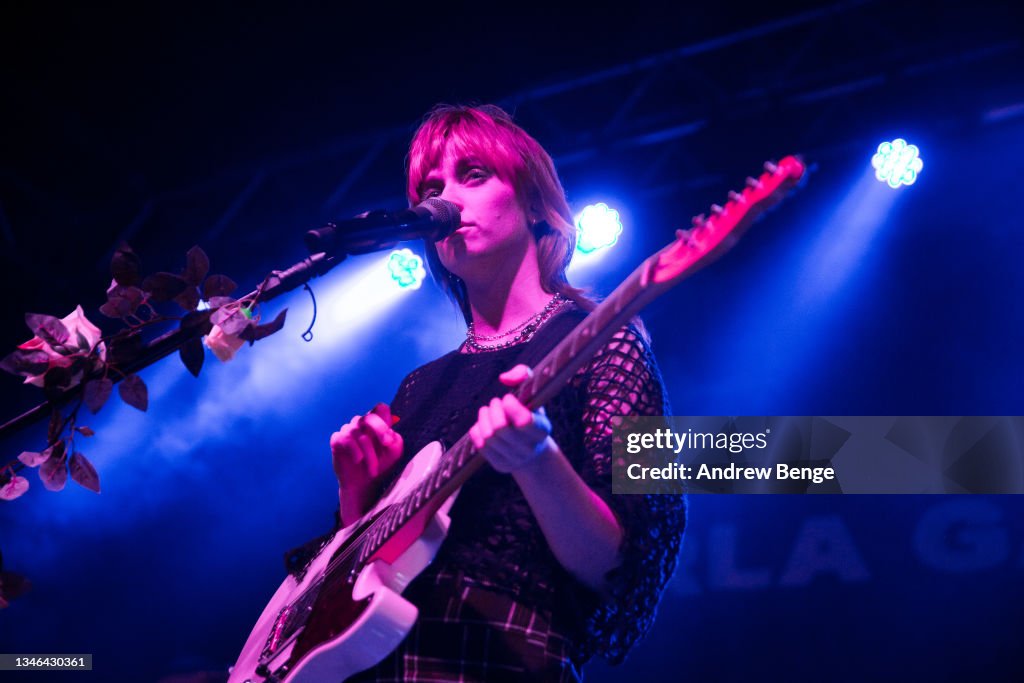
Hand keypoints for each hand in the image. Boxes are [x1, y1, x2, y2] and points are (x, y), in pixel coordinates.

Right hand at [330, 403, 402, 520]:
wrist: (364, 486)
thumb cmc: (380, 466)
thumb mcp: (393, 454)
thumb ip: (396, 441)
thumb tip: (390, 433)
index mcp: (376, 423)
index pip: (380, 409)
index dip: (386, 420)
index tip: (389, 440)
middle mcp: (361, 423)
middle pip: (369, 417)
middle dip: (380, 429)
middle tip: (387, 444)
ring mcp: (348, 430)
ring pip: (359, 434)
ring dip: (369, 454)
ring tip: (373, 471)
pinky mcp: (337, 440)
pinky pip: (345, 439)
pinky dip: (354, 451)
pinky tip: (358, 460)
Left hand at [469, 365, 555, 472]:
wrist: (532, 450)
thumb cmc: (531, 413)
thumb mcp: (533, 393)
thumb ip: (523, 375)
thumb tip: (505, 378)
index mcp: (541, 430)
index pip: (524, 421)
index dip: (511, 406)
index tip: (508, 398)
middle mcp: (529, 448)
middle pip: (500, 428)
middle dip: (494, 409)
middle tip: (496, 402)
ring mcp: (514, 459)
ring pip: (488, 436)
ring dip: (484, 417)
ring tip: (488, 410)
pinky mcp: (500, 465)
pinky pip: (479, 444)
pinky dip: (477, 429)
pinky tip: (484, 424)